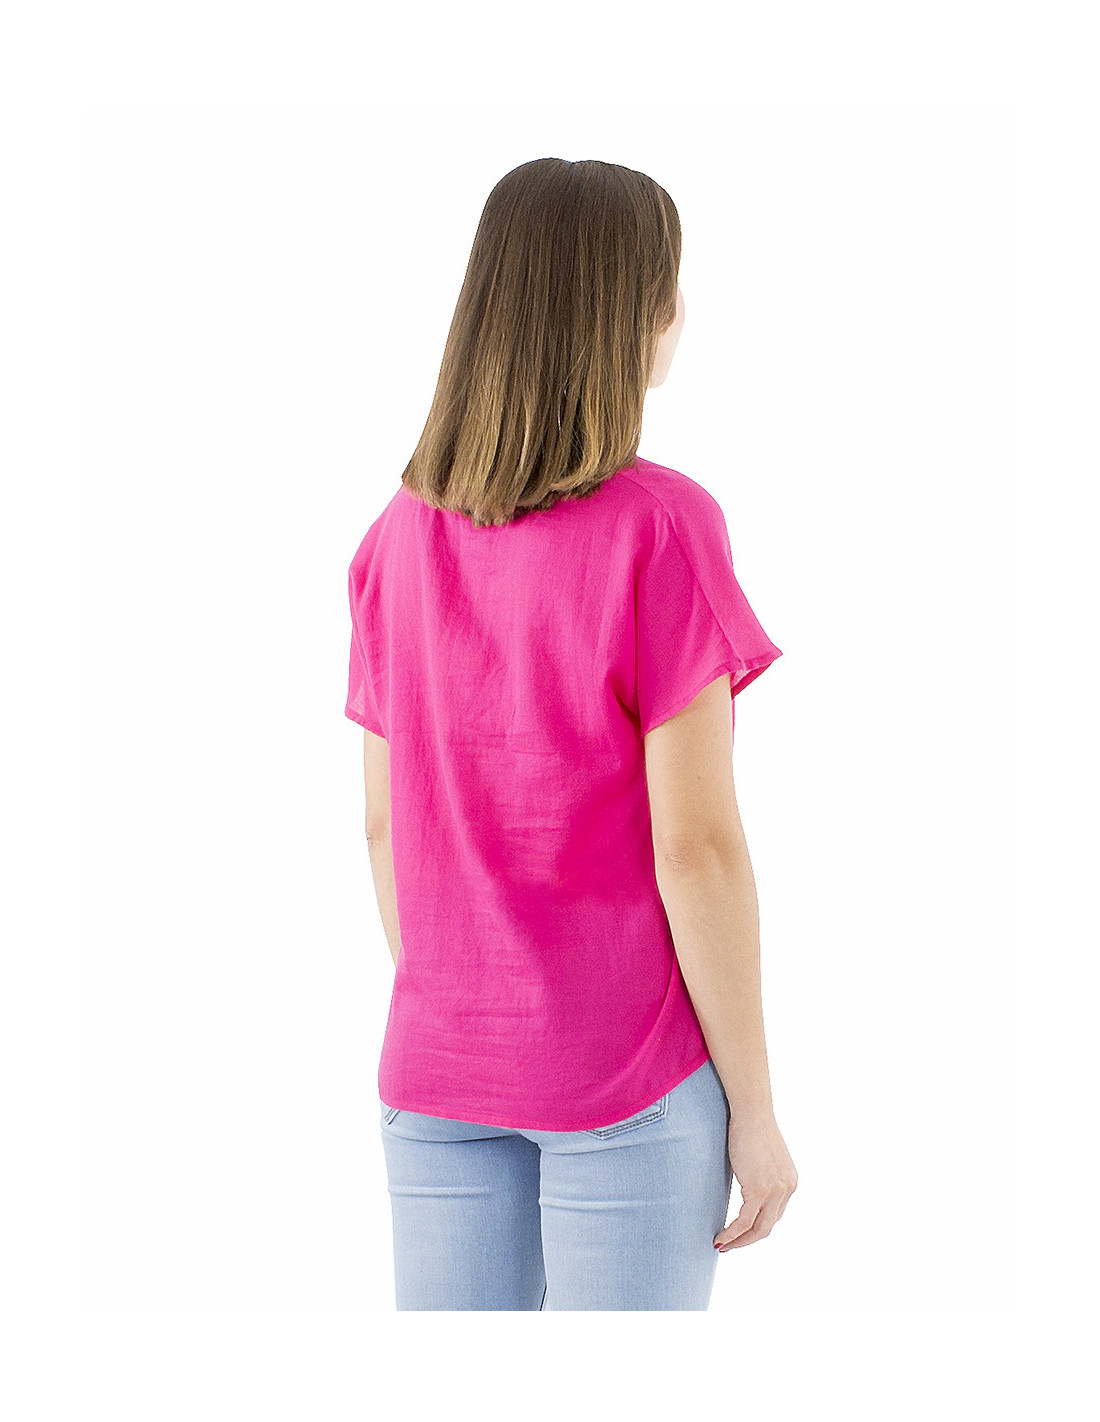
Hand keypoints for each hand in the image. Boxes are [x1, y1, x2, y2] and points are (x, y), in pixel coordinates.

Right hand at [714, 1112, 797, 1250]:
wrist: (751, 1111)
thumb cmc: (750, 1126)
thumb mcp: (761, 1156)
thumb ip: (759, 1173)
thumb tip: (745, 1182)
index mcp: (790, 1182)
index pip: (774, 1215)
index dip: (756, 1228)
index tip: (739, 1233)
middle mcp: (787, 1189)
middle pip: (768, 1227)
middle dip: (747, 1241)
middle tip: (729, 1246)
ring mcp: (774, 1191)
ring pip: (758, 1229)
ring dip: (738, 1242)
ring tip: (722, 1246)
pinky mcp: (759, 1190)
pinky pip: (744, 1221)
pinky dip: (731, 1233)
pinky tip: (720, 1237)